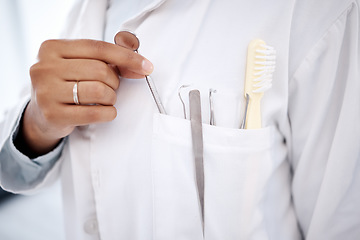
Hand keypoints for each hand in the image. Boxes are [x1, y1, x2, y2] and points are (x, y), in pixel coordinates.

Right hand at [20, 36, 152, 155]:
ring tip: (105, 100)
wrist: (44, 114)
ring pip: (99, 91)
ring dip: (111, 98)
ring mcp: (46, 92)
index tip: (146, 66)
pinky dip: (108, 113)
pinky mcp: (53, 115)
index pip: (98, 48)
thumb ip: (112, 56)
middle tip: (111, 88)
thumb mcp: (84, 63)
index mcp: (52, 48)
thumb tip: (140, 62)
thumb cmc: (69, 84)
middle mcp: (44, 67)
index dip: (127, 57)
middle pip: (100, 70)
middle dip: (115, 81)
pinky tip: (105, 111)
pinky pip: (94, 113)